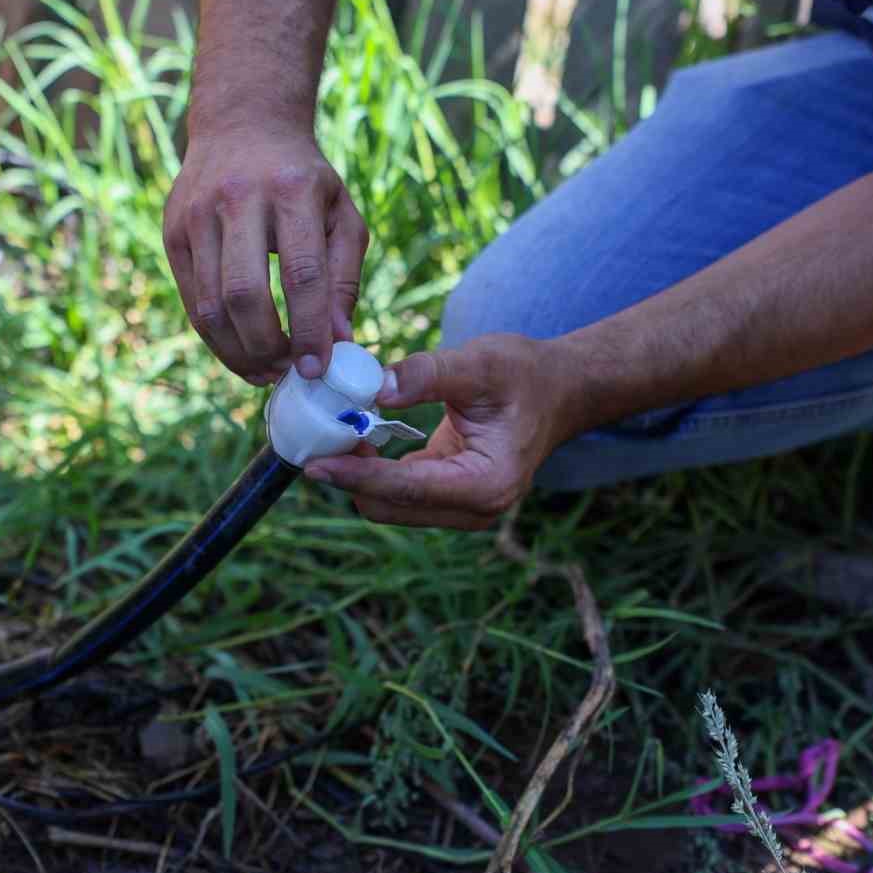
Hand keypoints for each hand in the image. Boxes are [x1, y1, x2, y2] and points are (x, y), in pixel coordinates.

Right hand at [164, 128, 368, 384]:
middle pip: (245, 294)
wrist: (243, 124)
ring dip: (239, 352)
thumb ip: (344, 277)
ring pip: (210, 304)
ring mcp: (197, 214)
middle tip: (288, 373)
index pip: (302, 274)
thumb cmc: (304, 179)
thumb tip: (339, 340)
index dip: (309, 329)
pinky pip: (191, 300)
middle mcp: (238, 198)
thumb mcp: (342, 213)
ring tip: (265, 372)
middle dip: (267, 347)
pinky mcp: (172, 231)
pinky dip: (216, 337)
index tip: (318, 368)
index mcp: (292, 190)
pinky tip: (240, 353)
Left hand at [303, 335, 578, 528]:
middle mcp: (476, 508)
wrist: (558, 391)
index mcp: (487, 483)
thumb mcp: (481, 363)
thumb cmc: (525, 375)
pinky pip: (399, 493)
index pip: (407, 488)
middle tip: (323, 430)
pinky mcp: (450, 498)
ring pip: (389, 505)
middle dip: (351, 475)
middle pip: (390, 507)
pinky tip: (360, 436)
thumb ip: (428, 375)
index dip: (356, 476)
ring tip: (340, 429)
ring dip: (359, 474)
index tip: (314, 464)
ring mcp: (463, 509)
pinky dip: (374, 470)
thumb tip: (375, 387)